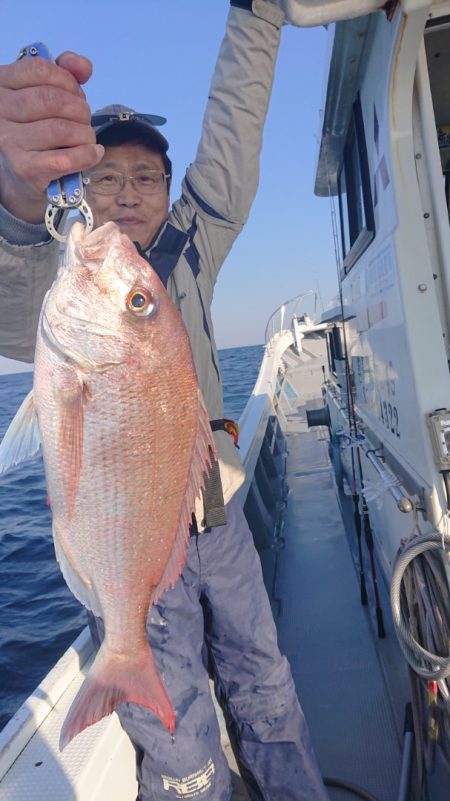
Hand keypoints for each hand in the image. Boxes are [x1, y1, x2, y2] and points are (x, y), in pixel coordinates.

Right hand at [0, 51, 103, 222]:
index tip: (76, 94)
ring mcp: (10, 142)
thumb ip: (63, 74)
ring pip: (61, 130)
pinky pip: (65, 159)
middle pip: (52, 100)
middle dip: (79, 109)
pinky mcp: (26, 169)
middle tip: (84, 119)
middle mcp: (0, 112)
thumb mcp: (42, 95)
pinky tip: (93, 153)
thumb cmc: (34, 129)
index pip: (40, 69)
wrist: (18, 176)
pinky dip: (87, 155)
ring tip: (87, 138)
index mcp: (2, 84)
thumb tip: (83, 66)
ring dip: (85, 133)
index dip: (67, 80)